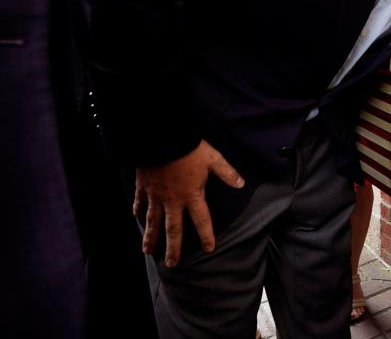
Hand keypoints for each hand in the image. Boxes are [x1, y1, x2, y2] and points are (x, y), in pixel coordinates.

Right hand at [133, 140, 243, 266]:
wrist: (160, 139)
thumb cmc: (189, 148)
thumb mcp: (213, 158)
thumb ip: (227, 173)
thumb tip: (241, 184)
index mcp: (192, 195)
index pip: (202, 220)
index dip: (206, 236)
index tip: (209, 249)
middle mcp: (173, 200)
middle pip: (173, 229)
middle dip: (173, 248)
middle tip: (172, 264)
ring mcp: (156, 195)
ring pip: (152, 221)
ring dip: (150, 237)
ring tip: (147, 251)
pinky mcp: (143, 186)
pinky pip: (140, 202)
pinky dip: (137, 210)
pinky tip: (136, 217)